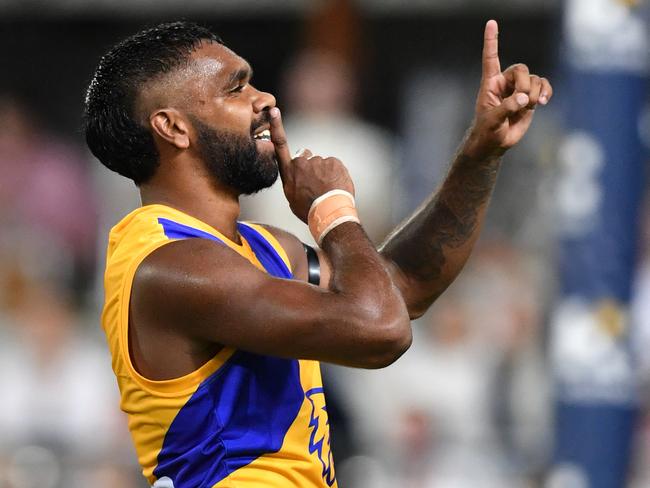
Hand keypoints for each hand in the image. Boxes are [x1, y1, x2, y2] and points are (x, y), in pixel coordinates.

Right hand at [269, 107, 354, 222]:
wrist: (328, 214)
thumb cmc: (309, 210)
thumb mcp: (292, 198)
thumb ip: (293, 181)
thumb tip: (298, 177)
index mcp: (289, 172)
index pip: (280, 144)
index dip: (277, 126)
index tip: (274, 110)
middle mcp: (301, 163)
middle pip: (306, 158)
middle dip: (311, 167)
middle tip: (316, 185)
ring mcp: (318, 161)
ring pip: (322, 164)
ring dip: (325, 173)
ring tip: (327, 190)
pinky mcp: (333, 162)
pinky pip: (335, 166)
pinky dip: (336, 174)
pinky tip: (335, 187)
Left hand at [463, 20, 552, 159]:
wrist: (495, 143)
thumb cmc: (487, 131)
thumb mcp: (492, 121)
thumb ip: (506, 108)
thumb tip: (524, 98)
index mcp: (490, 83)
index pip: (491, 58)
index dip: (492, 41)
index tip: (491, 22)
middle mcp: (505, 83)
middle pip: (521, 69)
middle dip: (524, 84)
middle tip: (523, 101)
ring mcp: (519, 90)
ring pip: (534, 79)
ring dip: (535, 92)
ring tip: (532, 106)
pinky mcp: (530, 98)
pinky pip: (543, 86)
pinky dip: (546, 91)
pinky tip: (543, 102)